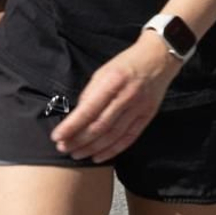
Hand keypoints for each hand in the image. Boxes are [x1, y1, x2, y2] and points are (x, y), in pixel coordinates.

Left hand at [50, 33, 179, 162]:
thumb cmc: (127, 63)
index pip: (88, 110)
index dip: (71, 126)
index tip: (57, 136)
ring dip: (92, 148)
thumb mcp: (103, 71)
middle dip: (79, 140)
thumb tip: (78, 116)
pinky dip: (112, 150)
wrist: (159, 58)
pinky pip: (129, 138)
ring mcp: (139, 108)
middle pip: (100, 126)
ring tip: (77, 154)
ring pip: (113, 135)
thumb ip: (90, 93)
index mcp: (112, 82)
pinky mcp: (147, 116)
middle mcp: (126, 96)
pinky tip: (98, 156)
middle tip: (63, 148)